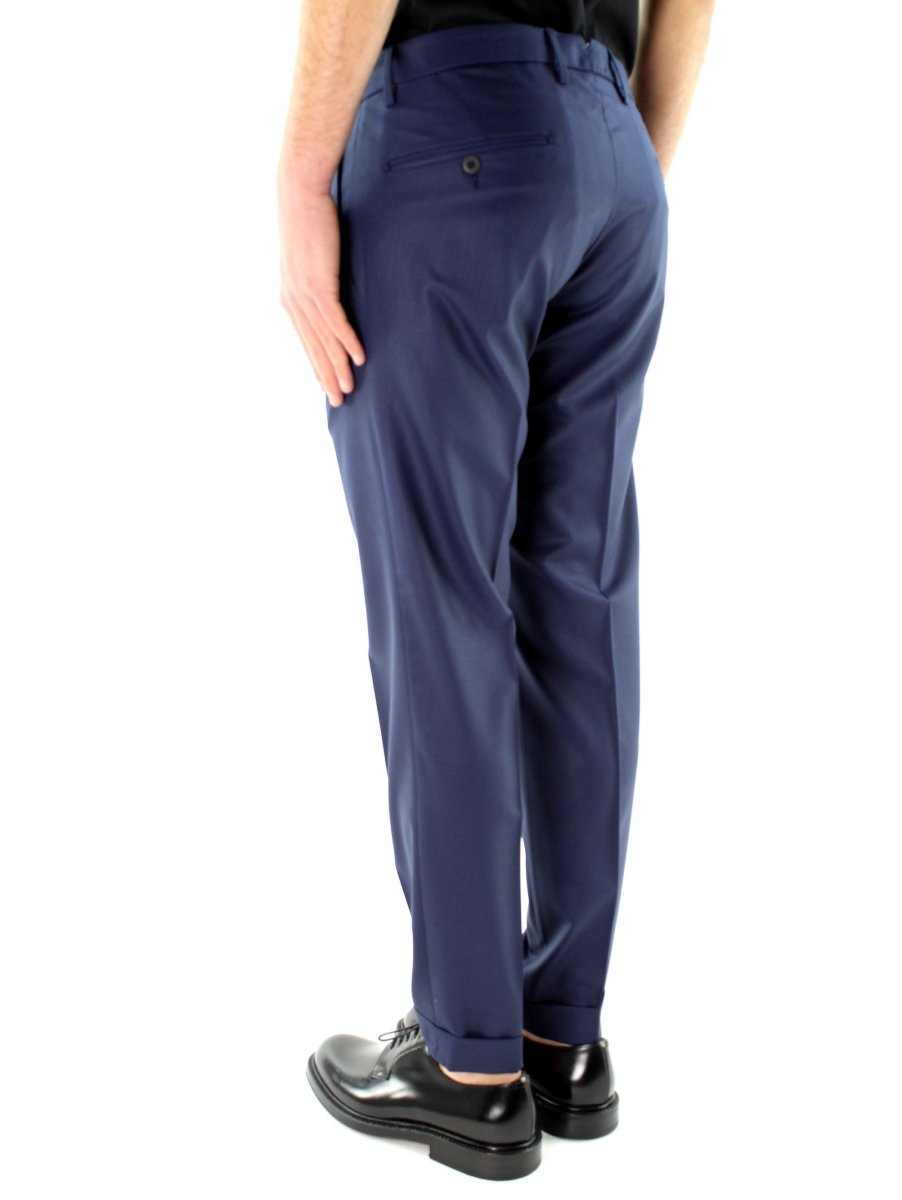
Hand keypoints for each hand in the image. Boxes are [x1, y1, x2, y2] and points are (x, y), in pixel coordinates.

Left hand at [277, 171, 365, 407]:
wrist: (300, 192)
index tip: (326, 385)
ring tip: (349, 388)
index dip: (317, 364)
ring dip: (338, 366)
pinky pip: (336, 320)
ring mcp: (306, 294)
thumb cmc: (308, 220)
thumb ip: (316, 278)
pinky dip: (348, 340)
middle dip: (326, 375)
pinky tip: (359, 357)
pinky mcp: (320, 284)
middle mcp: (294, 300)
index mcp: (290, 297)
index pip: (307, 338)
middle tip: (339, 400)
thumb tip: (328, 290)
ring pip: (325, 339)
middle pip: (314, 346)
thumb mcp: (310, 256)